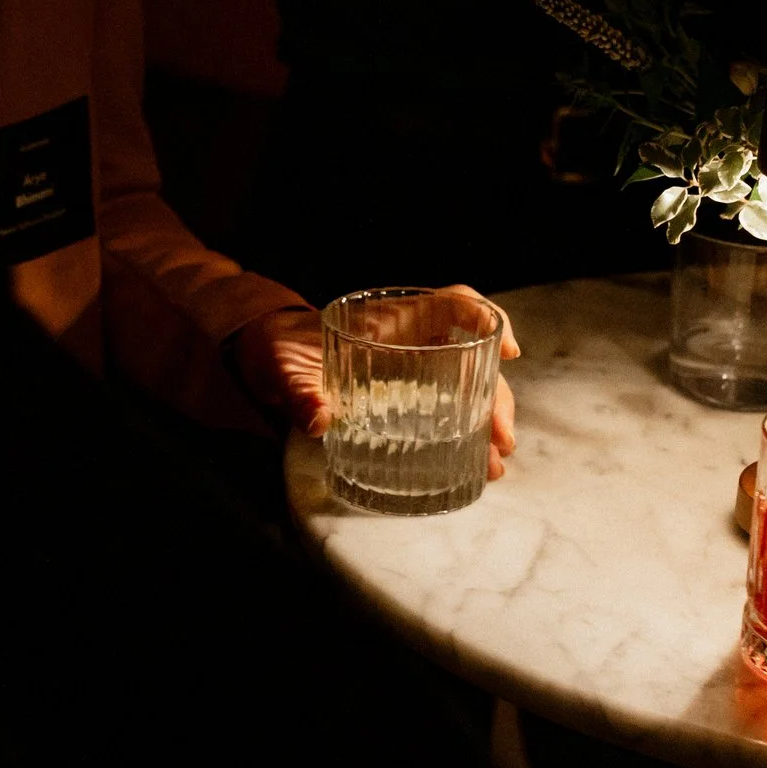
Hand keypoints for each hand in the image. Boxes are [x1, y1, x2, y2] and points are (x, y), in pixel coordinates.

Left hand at [236, 287, 520, 480]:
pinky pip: (447, 410)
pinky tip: (477, 465)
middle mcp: (410, 342)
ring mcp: (411, 371)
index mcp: (387, 321)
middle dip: (495, 395)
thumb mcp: (280, 368)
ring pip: (467, 387)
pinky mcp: (404, 399)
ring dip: (487, 422)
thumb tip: (318, 419)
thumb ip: (297, 392)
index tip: (505, 349)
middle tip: (502, 439)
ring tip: (495, 462)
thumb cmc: (275, 351)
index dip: (484, 317)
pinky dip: (466, 435)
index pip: (450, 303)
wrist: (261, 361)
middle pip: (471, 356)